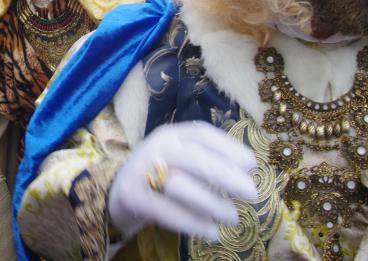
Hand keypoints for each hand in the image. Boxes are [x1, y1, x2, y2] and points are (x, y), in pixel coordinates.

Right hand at [108, 122, 256, 241]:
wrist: (115, 193)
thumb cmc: (159, 177)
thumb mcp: (180, 160)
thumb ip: (207, 160)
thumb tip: (247, 173)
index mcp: (171, 134)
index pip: (202, 134)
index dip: (229, 148)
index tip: (252, 164)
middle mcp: (155, 147)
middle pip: (194, 158)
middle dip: (226, 176)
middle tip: (252, 194)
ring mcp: (141, 170)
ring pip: (181, 184)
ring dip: (211, 203)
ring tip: (233, 218)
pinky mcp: (133, 195)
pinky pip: (167, 211)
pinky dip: (192, 223)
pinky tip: (212, 233)